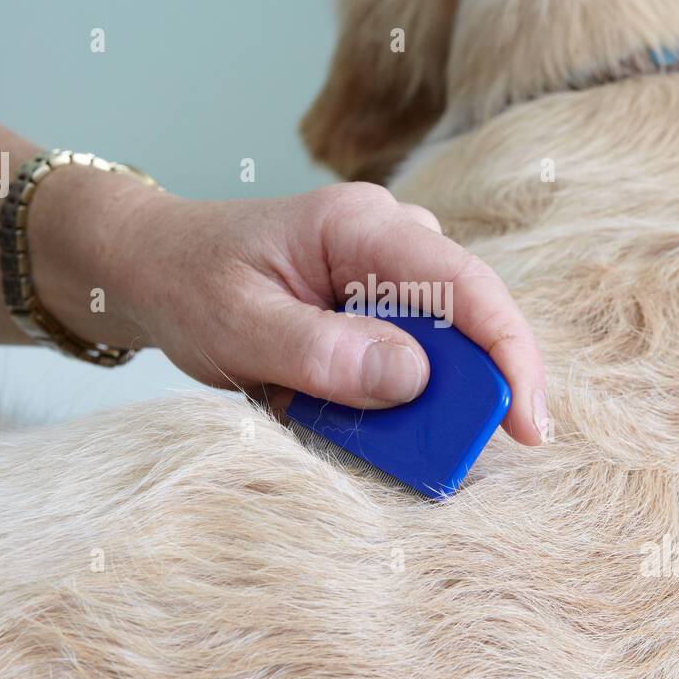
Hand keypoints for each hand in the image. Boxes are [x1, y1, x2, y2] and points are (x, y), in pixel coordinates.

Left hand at [34, 179, 548, 445]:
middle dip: (475, 387)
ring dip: (432, 396)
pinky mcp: (377, 298)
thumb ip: (322, 352)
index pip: (466, 284)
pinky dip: (402, 393)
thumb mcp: (238, 326)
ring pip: (446, 338)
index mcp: (361, 225)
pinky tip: (361, 415)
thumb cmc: (186, 282)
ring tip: (386, 437)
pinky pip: (415, 349)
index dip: (510, 355)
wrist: (151, 265)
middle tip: (451, 452)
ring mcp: (387, 267)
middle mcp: (389, 236)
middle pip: (469, 314)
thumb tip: (415, 378)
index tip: (527, 426)